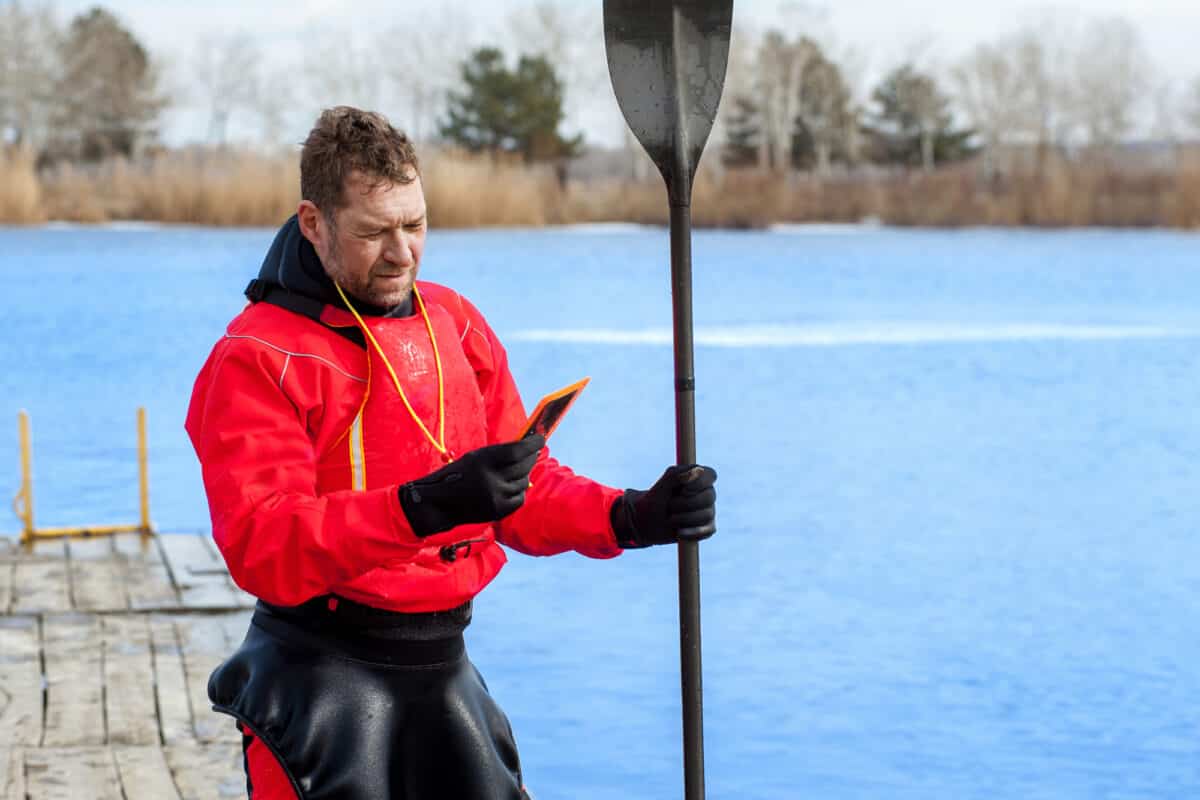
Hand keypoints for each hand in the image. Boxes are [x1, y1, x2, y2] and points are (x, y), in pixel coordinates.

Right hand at [399, 435, 543, 537]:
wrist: (439, 504)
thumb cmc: (457, 475)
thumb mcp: (474, 458)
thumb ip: (498, 454)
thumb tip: (525, 448)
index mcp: (482, 461)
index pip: (516, 451)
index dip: (532, 444)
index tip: (540, 438)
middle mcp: (491, 480)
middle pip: (523, 466)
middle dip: (532, 457)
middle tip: (534, 451)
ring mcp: (495, 497)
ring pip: (523, 482)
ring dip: (524, 474)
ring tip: (519, 469)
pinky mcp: (498, 511)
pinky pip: (519, 498)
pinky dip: (519, 490)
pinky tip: (513, 485)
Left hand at [611, 464, 716, 548]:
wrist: (648, 521)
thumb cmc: (657, 498)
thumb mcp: (663, 483)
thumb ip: (677, 474)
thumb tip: (697, 471)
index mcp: (700, 478)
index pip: (711, 475)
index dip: (698, 483)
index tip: (682, 489)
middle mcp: (707, 494)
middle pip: (709, 497)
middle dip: (685, 503)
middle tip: (670, 505)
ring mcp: (709, 511)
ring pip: (706, 515)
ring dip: (683, 518)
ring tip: (670, 519)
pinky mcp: (707, 528)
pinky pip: (707, 531)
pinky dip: (691, 532)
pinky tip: (679, 532)